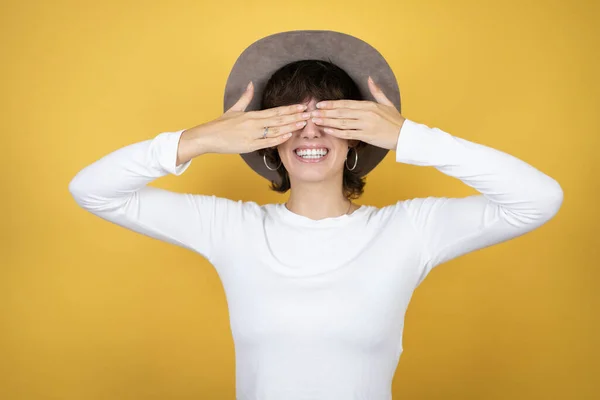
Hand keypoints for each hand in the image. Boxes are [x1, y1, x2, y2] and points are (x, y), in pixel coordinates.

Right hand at [187, 82, 310, 154]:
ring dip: (291, 126)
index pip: (275, 111)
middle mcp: (253, 123)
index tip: (301, 106)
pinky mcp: (249, 145)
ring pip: (275, 130)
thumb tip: (251, 84)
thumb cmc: (220, 125)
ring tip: (304, 124)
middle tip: (309, 114)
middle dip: (295, 116)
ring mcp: (252, 134)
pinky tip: (288, 136)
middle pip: (279, 119)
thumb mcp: (234, 109)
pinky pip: (266, 142)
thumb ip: (245, 97)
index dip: (289, 108)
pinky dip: (278, 139)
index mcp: (251, 114)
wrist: (207, 137)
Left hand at [309, 76, 405, 149]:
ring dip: (327, 122)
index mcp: (369, 105)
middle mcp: (366, 114)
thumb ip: (377, 91)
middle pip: (341, 112)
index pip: (346, 103)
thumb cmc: (395, 121)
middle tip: (312, 112)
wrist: (405, 135)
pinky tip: (328, 131)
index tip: (320, 104)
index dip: (331, 104)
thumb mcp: (387, 103)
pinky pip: (349, 134)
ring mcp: (366, 125)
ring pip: (342, 123)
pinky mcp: (367, 136)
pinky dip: (337, 132)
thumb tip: (370, 78)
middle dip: (325, 112)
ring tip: (316, 121)